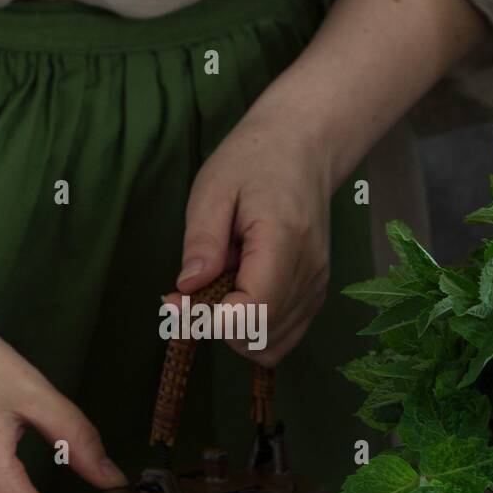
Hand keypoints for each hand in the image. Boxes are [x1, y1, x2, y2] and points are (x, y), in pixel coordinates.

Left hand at [169, 116, 330, 366]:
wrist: (304, 148)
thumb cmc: (254, 161)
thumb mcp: (214, 188)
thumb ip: (201, 241)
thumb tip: (187, 289)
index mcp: (285, 240)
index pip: (255, 310)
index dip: (209, 320)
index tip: (175, 302)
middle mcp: (310, 270)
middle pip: (260, 334)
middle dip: (215, 326)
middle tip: (189, 291)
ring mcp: (317, 285)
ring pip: (270, 345)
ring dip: (232, 330)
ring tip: (220, 285)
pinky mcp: (316, 293)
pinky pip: (281, 337)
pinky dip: (252, 330)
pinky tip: (237, 295)